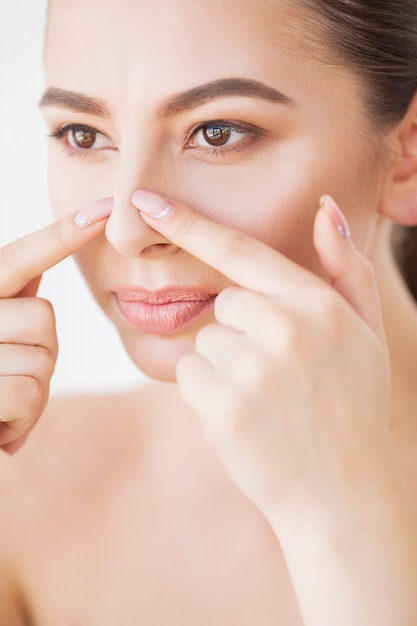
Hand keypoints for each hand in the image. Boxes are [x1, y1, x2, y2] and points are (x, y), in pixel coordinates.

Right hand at [0, 206, 109, 453]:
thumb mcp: (1, 342)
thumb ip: (16, 302)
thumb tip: (47, 264)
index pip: (19, 259)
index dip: (62, 234)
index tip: (103, 208)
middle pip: (44, 318)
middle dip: (43, 354)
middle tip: (11, 380)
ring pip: (42, 358)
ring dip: (33, 394)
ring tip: (3, 408)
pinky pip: (28, 394)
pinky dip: (23, 421)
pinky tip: (2, 431)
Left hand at [135, 190, 390, 523]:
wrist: (344, 492)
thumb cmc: (353, 406)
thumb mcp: (366, 331)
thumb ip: (346, 267)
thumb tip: (324, 208)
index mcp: (316, 304)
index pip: (240, 251)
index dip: (188, 223)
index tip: (146, 200)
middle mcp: (285, 328)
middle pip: (223, 305)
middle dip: (240, 333)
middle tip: (277, 375)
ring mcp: (252, 369)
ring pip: (204, 343)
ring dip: (224, 368)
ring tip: (267, 402)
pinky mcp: (223, 407)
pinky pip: (191, 377)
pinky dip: (209, 396)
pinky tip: (247, 421)